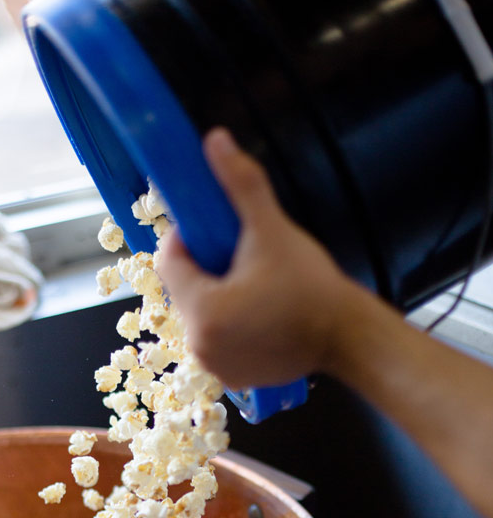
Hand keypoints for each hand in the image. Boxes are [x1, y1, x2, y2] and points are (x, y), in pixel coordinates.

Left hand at [158, 128, 356, 389]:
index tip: (216, 231)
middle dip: (205, 269)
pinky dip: (229, 325)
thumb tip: (215, 140)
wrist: (347, 336)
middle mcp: (200, 345)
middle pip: (184, 290)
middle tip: (241, 256)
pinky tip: (258, 312)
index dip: (187, 239)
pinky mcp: (232, 378)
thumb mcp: (272, 230)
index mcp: (203, 311)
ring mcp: (215, 366)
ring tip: (254, 284)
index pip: (169, 261)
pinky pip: (217, 340)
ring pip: (200, 315)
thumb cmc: (311, 285)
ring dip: (216, 295)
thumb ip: (241, 184)